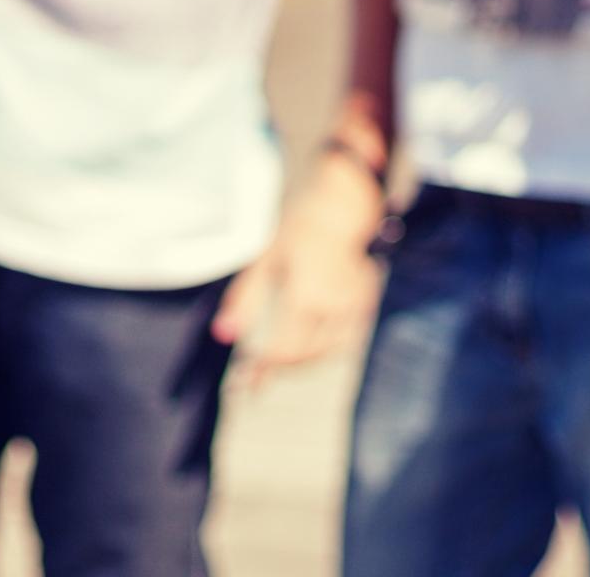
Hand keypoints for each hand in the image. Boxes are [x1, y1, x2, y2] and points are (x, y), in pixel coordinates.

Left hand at [212, 156, 385, 381]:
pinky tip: (306, 346)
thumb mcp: (266, 259)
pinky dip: (324, 349)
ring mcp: (355, 308)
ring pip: (327, 353)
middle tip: (256, 375)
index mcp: (306, 296)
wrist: (344, 206)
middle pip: (305, 355)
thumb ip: (245, 300)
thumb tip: (223, 335)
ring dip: (302, 362)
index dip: (263, 369)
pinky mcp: (366, 305)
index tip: (245, 383)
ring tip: (277, 363)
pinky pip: (344, 341)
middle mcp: (334, 308)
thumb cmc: (299, 227)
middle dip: (280, 368)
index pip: (283, 349)